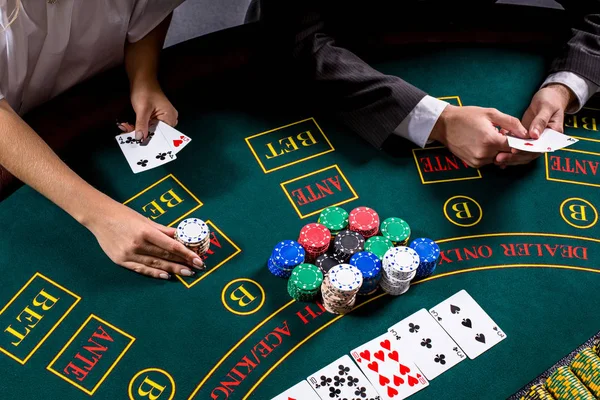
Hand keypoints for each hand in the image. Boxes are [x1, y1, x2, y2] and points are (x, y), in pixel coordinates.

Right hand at [86, 199, 204, 278]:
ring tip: (187, 273)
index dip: (186, 254)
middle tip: (197, 268)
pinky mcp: (121, 261)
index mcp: (145, 232)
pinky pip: (141, 269)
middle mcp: (137, 244)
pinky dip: (154, 274)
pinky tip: (167, 276)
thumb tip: (182, 235)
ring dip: (173, 270)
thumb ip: (164, 230)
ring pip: (155, 264)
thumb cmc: (124, 215)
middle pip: (165, 257)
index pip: (171, 246)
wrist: (99, 217)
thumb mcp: (146, 220)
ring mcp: (128, 254)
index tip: (198, 259)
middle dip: (183, 263)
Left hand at [130, 83, 177, 140]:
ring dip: (138, 131)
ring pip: (151, 130)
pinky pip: (148, 126)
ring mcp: (163, 118)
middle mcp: (169, 120)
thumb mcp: (142, 110)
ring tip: (126, 129)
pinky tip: (128, 126)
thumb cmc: (145, 91)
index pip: (162, 134)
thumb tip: (140, 139)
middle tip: (128, 136)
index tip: (139, 145)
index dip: (151, 140)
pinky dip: (139, 127)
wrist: (141, 79)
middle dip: (142, 136)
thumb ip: (142, 125)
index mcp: (170, 118)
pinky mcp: (156, 117)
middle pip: (156, 133)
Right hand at [429, 105, 527, 168]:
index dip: (520, 142)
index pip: (515, 147)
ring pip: (499, 158)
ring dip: (500, 150)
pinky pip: (489, 161)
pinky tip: (486, 143)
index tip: (522, 138)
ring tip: (493, 137)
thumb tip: (526, 133)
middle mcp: (485, 154)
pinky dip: (491, 154)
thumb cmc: (466, 116)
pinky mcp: (473, 164)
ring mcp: (478, 160)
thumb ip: (511, 123)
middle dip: (511, 146)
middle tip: (506, 134)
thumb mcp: (491, 113)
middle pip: (508, 154)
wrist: (444, 125)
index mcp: (491, 140)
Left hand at [495, 84, 574, 166]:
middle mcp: (543, 141)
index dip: (526, 151)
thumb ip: (540, 121)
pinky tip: (497, 153)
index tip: (514, 150)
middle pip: (529, 154)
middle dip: (514, 157)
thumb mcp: (546, 108)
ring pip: (521, 154)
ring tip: (496, 158)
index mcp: (552, 136)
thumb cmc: (550, 101)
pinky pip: (516, 147)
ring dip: (509, 157)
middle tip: (499, 157)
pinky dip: (507, 151)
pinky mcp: (524, 138)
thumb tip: (534, 135)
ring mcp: (533, 141)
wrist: (548, 97)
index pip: (539, 148)